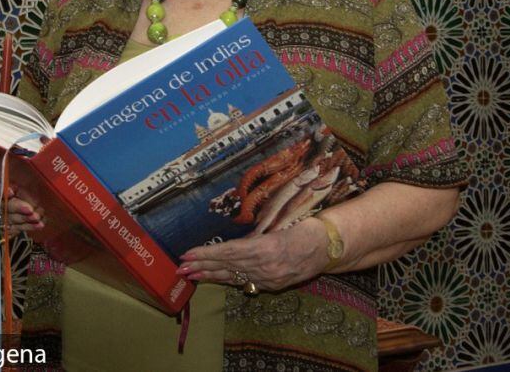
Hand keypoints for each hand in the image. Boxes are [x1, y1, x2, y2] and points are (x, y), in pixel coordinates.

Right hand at [0, 176, 44, 237]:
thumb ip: (3, 173)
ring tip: (37, 217)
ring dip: (23, 219)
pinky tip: (37, 224)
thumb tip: (21, 171)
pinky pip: (9, 231)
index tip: (13, 191)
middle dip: (15, 208)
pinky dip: (24, 227)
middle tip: (30, 208)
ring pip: (4, 221)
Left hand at [175, 217, 328, 291]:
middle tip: (180, 268)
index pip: (228, 252)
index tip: (187, 254)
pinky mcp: (272, 285)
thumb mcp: (280, 225)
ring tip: (190, 276)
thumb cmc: (306, 227)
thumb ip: (256, 236)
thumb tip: (233, 241)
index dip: (206, 254)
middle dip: (201, 266)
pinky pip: (245, 281)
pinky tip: (215, 278)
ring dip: (210, 276)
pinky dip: (228, 279)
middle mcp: (265, 267)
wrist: (329, 247)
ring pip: (233, 276)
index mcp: (266, 248)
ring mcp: (268, 278)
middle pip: (227, 266)